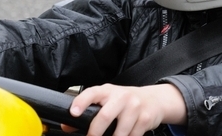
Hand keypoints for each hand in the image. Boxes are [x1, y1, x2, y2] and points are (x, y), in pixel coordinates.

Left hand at [65, 83, 186, 135]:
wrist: (154, 99)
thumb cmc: (125, 101)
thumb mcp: (107, 101)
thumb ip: (88, 110)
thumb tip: (67, 126)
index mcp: (107, 91)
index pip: (92, 93)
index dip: (81, 102)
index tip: (73, 113)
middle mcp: (121, 97)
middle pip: (105, 116)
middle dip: (95, 132)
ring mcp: (134, 107)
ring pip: (119, 132)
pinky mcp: (145, 119)